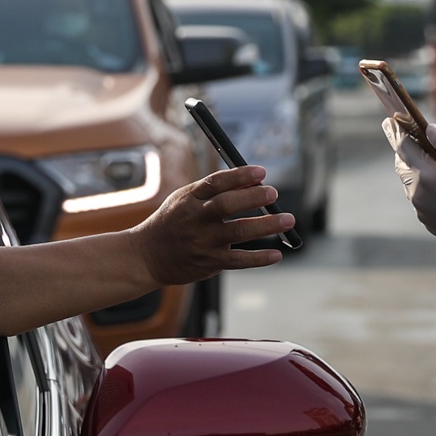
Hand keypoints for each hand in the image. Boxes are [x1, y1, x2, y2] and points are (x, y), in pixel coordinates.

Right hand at [132, 165, 292, 285]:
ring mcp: (202, 242)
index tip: (261, 172)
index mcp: (190, 198)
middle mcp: (196, 219)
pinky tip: (276, 254)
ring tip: (288, 219)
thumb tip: (256, 182)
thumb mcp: (185, 200)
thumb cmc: (174, 222)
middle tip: (274, 193)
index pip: (216, 182)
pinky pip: (238, 260)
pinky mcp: (209, 262)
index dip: (239, 176)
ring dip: (266, 225)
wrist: (147, 256)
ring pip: (238, 232)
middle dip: (253, 198)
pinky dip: (259, 258)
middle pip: (227, 205)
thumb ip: (215, 192)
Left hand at [383, 119, 435, 258]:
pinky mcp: (432, 225)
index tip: (392, 121)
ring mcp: (424, 213)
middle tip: (405, 137)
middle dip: (405, 151)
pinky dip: (425, 188)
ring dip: (416, 170)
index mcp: (427, 178)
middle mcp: (419, 197)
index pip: (404, 148)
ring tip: (426, 159)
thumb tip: (430, 130)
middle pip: (403, 168)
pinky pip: (422, 201)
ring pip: (412, 185)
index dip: (398, 132)